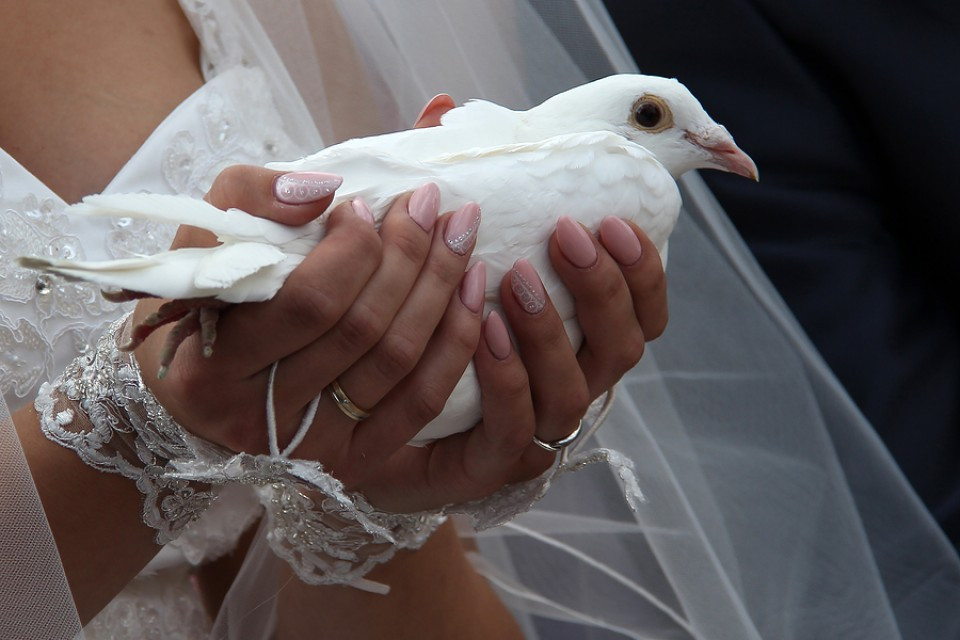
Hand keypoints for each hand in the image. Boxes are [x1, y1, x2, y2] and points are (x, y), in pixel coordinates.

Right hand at [134, 166, 484, 483]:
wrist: (201, 394)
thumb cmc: (205, 307)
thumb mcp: (201, 243)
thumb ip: (247, 199)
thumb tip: (323, 191)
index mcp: (211, 371)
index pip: (307, 304)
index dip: (350, 251)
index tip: (361, 207)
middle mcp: (263, 421)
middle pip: (364, 331)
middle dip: (409, 255)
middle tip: (429, 203)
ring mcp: (315, 448)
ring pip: (400, 360)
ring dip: (441, 286)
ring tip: (460, 229)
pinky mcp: (358, 460)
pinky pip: (423, 399)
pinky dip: (456, 339)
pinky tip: (471, 288)